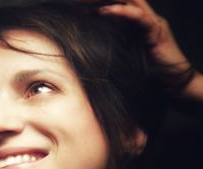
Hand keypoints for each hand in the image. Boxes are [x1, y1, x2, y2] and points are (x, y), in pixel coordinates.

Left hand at [78, 0, 202, 101]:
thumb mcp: (119, 57)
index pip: (113, 3)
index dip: (94, 2)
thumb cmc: (145, 73)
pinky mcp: (157, 31)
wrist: (172, 84)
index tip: (73, 4)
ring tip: (87, 1)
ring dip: (107, 0)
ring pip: (131, 0)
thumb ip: (106, 47)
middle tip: (76, 0)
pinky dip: (123, 12)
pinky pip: (140, 17)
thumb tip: (80, 47)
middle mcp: (142, 17)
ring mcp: (151, 22)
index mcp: (132, 22)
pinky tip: (106, 12)